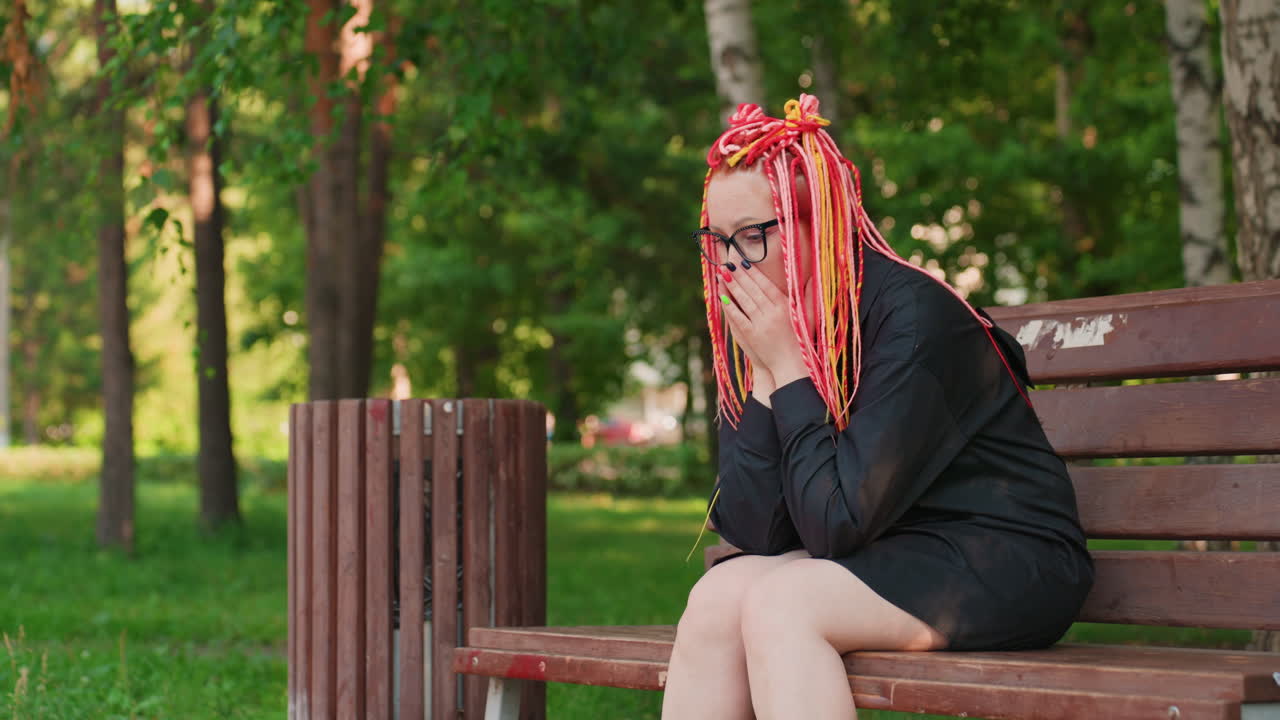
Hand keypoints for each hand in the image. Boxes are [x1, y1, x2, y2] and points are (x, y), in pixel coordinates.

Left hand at [718, 265, 809, 391]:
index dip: (754, 272)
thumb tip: (814, 277)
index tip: (743, 261)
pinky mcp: (752, 335)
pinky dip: (730, 306)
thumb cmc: (801, 340)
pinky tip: (721, 296)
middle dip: (739, 275)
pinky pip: (738, 317)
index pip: (766, 285)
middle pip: (753, 290)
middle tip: (727, 262)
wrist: (792, 365)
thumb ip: (808, 296)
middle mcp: (773, 313)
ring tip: (721, 274)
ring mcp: (761, 324)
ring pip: (744, 301)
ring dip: (732, 286)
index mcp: (786, 306)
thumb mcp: (809, 316)